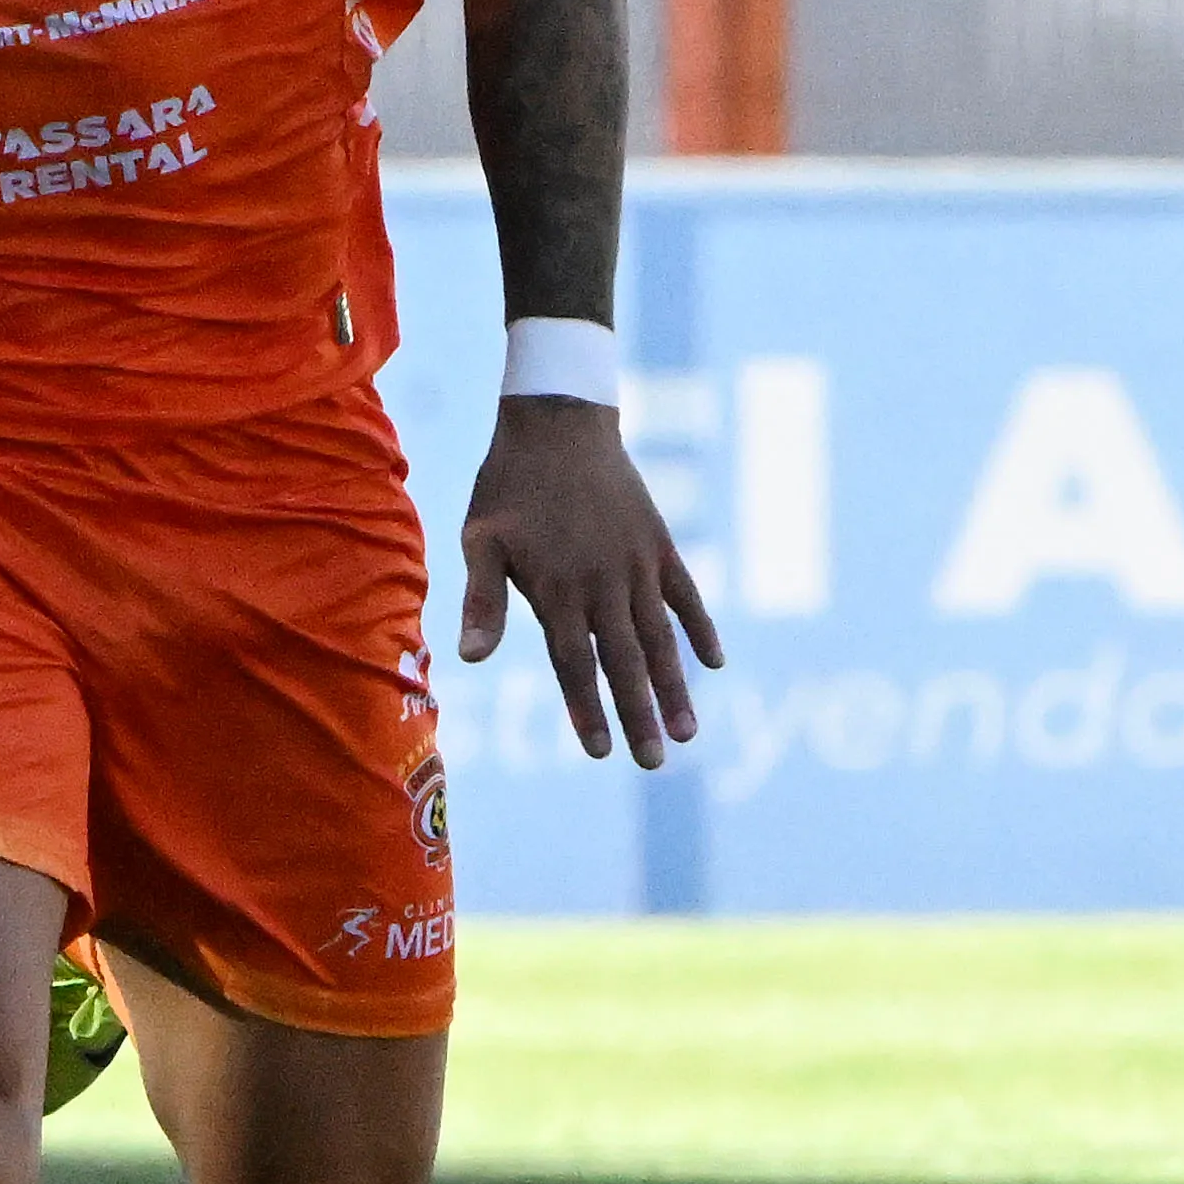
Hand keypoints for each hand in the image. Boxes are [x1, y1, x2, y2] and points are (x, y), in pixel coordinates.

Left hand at [457, 398, 722, 766]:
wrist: (558, 421)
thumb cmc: (508, 485)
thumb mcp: (481, 539)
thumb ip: (484, 599)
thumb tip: (469, 659)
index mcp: (559, 588)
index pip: (576, 662)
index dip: (588, 708)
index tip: (600, 751)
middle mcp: (605, 582)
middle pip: (625, 661)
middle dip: (638, 715)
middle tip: (651, 762)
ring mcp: (639, 564)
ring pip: (661, 637)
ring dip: (675, 687)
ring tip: (688, 734)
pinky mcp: (660, 544)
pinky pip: (687, 595)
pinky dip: (700, 629)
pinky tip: (713, 665)